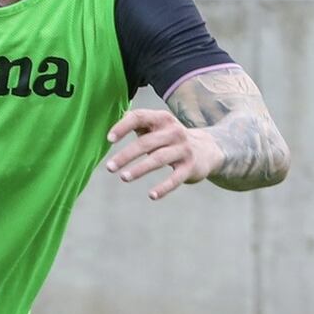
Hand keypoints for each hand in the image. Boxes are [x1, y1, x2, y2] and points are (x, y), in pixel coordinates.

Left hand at [104, 108, 223, 199]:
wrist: (206, 149)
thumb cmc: (168, 137)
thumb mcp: (155, 125)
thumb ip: (135, 122)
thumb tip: (106, 123)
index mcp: (161, 118)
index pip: (139, 117)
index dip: (123, 127)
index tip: (108, 139)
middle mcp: (173, 131)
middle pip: (146, 142)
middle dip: (126, 155)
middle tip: (109, 167)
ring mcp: (183, 149)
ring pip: (158, 159)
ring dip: (140, 169)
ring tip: (123, 177)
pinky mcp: (190, 167)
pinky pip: (175, 178)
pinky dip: (164, 187)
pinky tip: (151, 196)